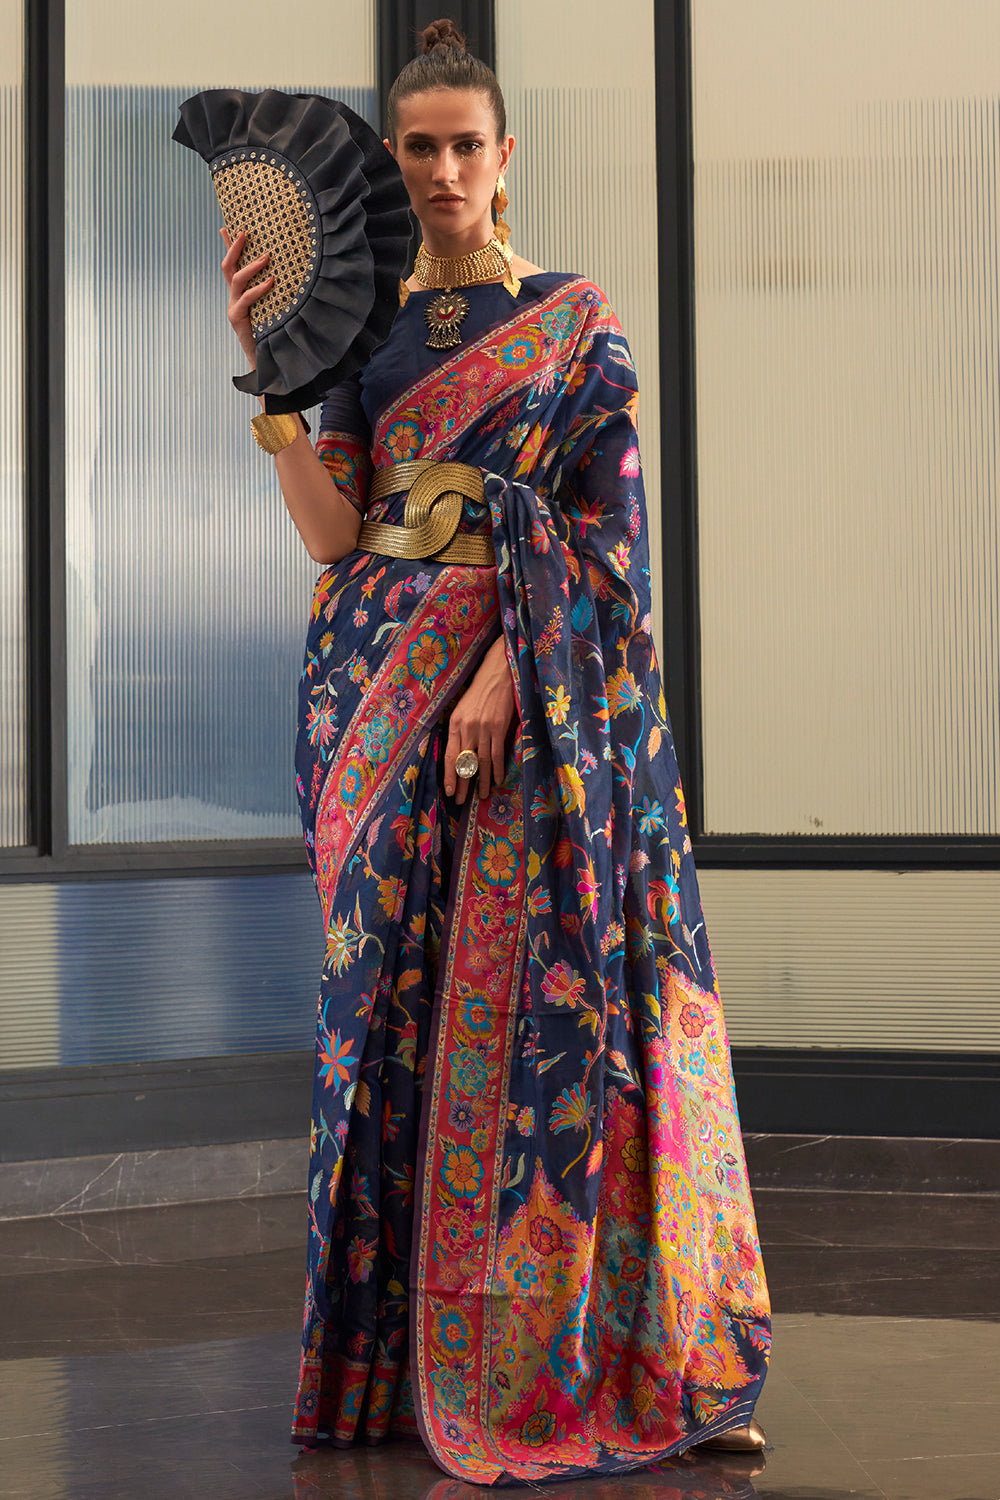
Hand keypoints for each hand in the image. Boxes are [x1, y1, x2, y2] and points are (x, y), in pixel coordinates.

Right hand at [220, 227, 272, 365]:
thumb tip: (287, 272)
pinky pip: (246, 300)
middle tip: (244, 232)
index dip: (228, 246)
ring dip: (250, 266)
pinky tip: (270, 282)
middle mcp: (233, 297)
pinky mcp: (237, 318)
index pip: (231, 264)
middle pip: (227, 266)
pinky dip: (258, 289)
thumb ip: (273, 290)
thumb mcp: (272, 305)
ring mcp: (233, 307)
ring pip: (235, 280)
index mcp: (239, 292)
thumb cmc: (272, 330)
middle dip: (234, 248)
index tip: (226, 227)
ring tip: (266, 257)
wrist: (265, 358)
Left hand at [445, 637, 516, 804]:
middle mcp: (466, 727)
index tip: (450, 792)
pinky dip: (496, 769)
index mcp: (454, 723)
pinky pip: (496, 753)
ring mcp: (482, 728)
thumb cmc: (481, 692)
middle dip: (462, 784)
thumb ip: (461, 730)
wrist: (498, 673)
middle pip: (463, 762)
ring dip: (480, 781)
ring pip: (480, 762)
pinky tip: (496, 780)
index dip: (450, 776)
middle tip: (461, 801)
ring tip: (481, 796)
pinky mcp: (498, 726)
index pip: (450, 756)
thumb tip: (461, 754)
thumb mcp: (463, 709)